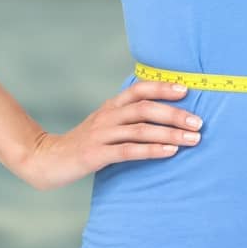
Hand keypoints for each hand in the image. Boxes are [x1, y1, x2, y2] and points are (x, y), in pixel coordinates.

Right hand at [14, 80, 201, 190]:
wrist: (48, 159)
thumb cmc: (84, 143)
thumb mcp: (105, 124)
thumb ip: (127, 118)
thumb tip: (163, 114)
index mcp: (110, 106)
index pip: (139, 90)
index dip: (162, 87)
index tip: (187, 89)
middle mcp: (107, 116)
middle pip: (145, 108)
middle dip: (175, 114)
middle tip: (198, 122)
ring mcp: (101, 135)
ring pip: (140, 129)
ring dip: (170, 133)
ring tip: (193, 139)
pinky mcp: (97, 155)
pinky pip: (129, 151)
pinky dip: (152, 150)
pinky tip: (170, 151)